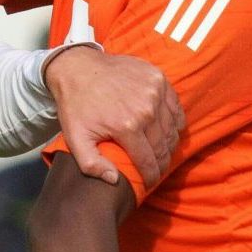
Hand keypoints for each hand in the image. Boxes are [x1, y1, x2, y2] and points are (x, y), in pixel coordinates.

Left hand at [44, 47, 183, 196]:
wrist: (77, 68)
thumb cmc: (76, 105)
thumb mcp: (75, 138)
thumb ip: (92, 164)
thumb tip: (114, 180)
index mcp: (127, 126)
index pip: (148, 161)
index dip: (151, 176)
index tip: (150, 183)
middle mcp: (146, 110)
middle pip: (163, 146)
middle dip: (162, 163)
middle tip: (158, 169)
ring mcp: (155, 92)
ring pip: (173, 128)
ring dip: (170, 144)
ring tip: (162, 152)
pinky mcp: (159, 79)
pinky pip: (176, 107)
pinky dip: (175, 121)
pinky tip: (167, 129)